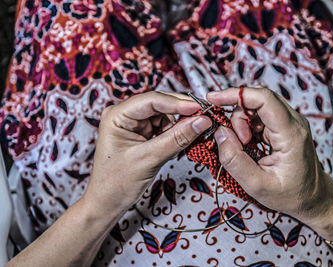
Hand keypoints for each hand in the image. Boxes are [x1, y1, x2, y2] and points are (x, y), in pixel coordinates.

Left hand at [84, 91, 211, 213]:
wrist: (108, 202)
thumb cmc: (116, 183)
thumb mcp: (149, 159)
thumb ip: (177, 138)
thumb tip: (202, 121)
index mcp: (117, 115)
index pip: (152, 100)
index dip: (178, 103)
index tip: (201, 108)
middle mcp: (125, 114)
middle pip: (161, 105)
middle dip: (182, 112)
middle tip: (206, 118)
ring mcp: (135, 124)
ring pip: (166, 115)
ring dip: (181, 123)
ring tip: (195, 133)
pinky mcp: (143, 133)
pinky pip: (165, 127)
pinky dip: (177, 132)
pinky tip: (185, 139)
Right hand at [207, 87, 332, 220]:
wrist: (313, 197)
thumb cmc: (290, 195)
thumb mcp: (257, 186)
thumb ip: (235, 161)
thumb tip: (219, 133)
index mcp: (291, 134)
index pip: (263, 98)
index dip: (236, 94)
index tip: (213, 99)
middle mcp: (293, 121)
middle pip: (258, 98)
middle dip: (237, 114)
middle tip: (235, 142)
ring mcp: (290, 121)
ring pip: (256, 105)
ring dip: (242, 122)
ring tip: (245, 147)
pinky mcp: (284, 125)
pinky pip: (259, 115)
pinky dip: (247, 126)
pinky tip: (248, 144)